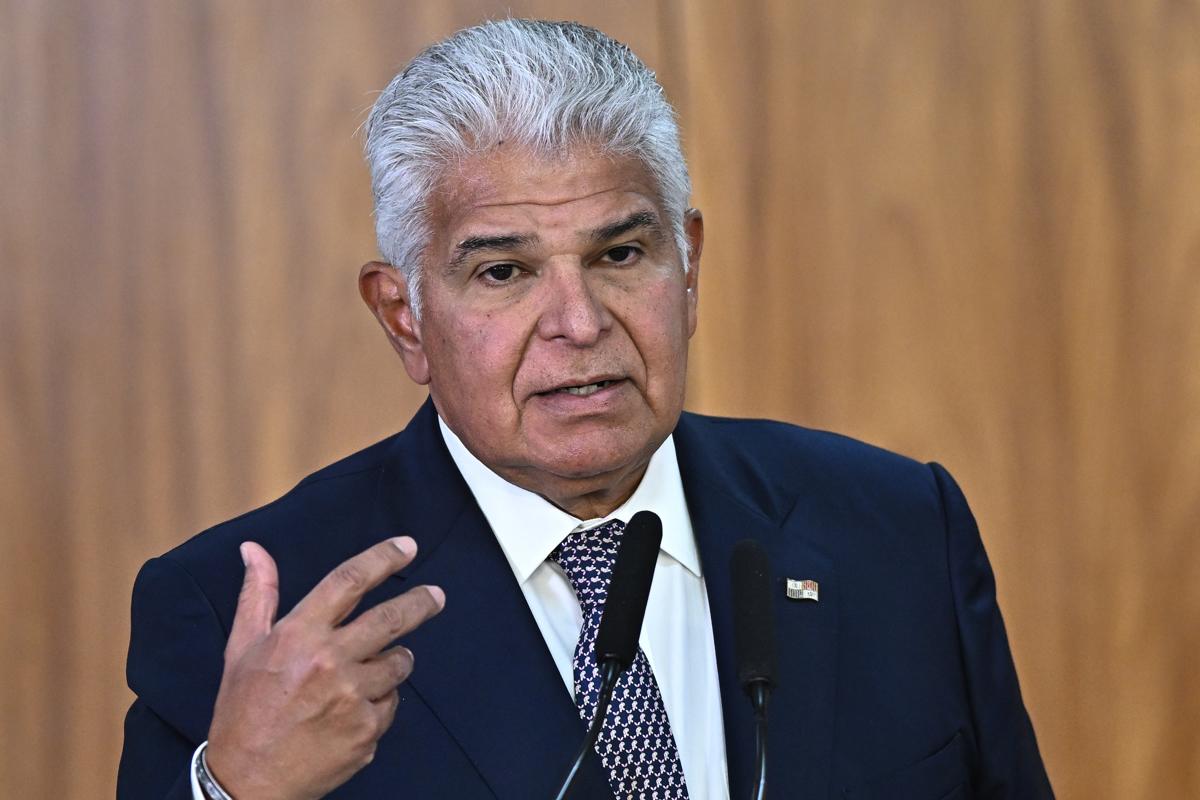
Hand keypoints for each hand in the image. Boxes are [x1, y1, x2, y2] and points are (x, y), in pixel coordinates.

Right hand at [205, 537, 444, 799]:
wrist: (247, 782)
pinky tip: (354, 709)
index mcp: (298, 635)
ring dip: (395, 659)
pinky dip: (380, 701)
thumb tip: (254, 550)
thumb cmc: (242, 713)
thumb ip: (258, 595)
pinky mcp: (366, 730)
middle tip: (436, 596)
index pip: (350, 581)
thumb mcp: (241, 648)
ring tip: (372, 669)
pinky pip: (390, 703)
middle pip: (391, 618)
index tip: (407, 547)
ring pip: (398, 663)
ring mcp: (351, 698)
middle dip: (421, 603)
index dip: (382, 558)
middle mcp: (329, 662)